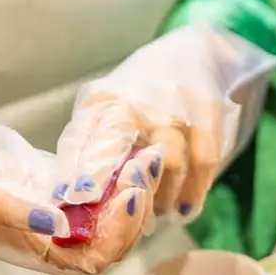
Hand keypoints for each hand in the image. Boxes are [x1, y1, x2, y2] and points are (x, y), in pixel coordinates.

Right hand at [0, 110, 156, 274]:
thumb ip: (14, 212)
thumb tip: (58, 226)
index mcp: (34, 250)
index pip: (96, 256)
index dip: (121, 232)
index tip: (133, 193)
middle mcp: (50, 238)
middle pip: (111, 236)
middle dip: (136, 205)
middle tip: (148, 164)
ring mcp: (53, 213)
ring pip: (108, 212)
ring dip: (132, 188)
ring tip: (148, 155)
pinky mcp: (53, 187)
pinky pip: (96, 189)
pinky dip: (116, 174)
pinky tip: (129, 149)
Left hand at [53, 23, 275, 220]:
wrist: (193, 55)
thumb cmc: (137, 95)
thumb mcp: (103, 112)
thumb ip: (88, 149)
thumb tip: (69, 199)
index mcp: (103, 103)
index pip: (84, 137)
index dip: (78, 170)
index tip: (72, 198)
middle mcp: (136, 102)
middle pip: (126, 148)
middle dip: (120, 187)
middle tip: (119, 219)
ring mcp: (174, 109)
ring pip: (167, 163)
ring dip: (160, 198)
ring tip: (153, 216)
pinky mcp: (207, 116)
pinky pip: (203, 162)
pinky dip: (194, 192)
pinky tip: (184, 211)